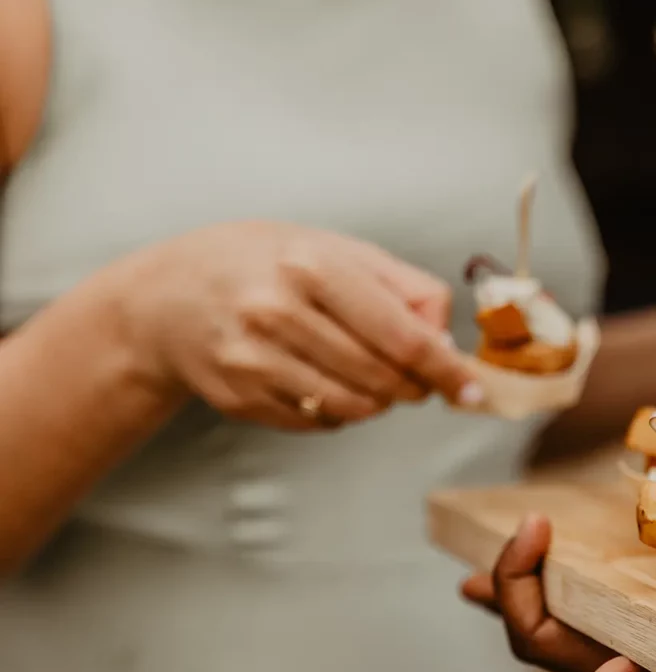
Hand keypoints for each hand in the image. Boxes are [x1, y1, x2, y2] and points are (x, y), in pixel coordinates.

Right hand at [113, 221, 481, 429]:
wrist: (167, 296)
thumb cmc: (266, 265)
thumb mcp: (336, 249)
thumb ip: (404, 289)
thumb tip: (448, 343)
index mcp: (311, 266)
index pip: (403, 336)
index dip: (447, 370)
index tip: (471, 390)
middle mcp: (277, 312)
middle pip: (383, 378)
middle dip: (413, 386)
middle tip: (415, 378)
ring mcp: (253, 360)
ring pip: (355, 408)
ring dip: (378, 401)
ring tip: (367, 374)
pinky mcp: (239, 397)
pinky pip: (319, 422)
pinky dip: (338, 410)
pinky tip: (321, 379)